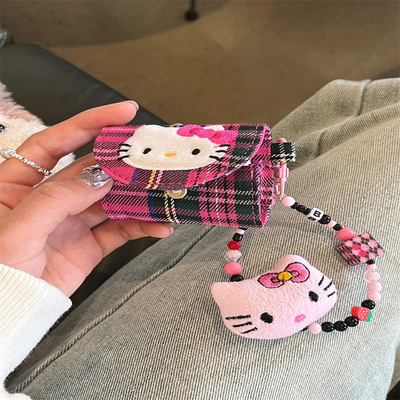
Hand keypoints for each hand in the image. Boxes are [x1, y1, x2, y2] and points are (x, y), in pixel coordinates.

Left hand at [0, 102, 172, 296]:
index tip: (122, 113)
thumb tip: (99, 178)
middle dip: (123, 161)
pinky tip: (159, 225)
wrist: (7, 312)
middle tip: (151, 154)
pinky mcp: (88, 246)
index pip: (57, 142)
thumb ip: (56, 199)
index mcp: (19, 183)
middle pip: (92, 170)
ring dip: (138, 195)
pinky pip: (119, 231)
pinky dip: (141, 227)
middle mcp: (49, 198)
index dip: (89, 123)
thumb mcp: (17, 229)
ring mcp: (71, 222)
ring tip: (162, 189)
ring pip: (111, 199)